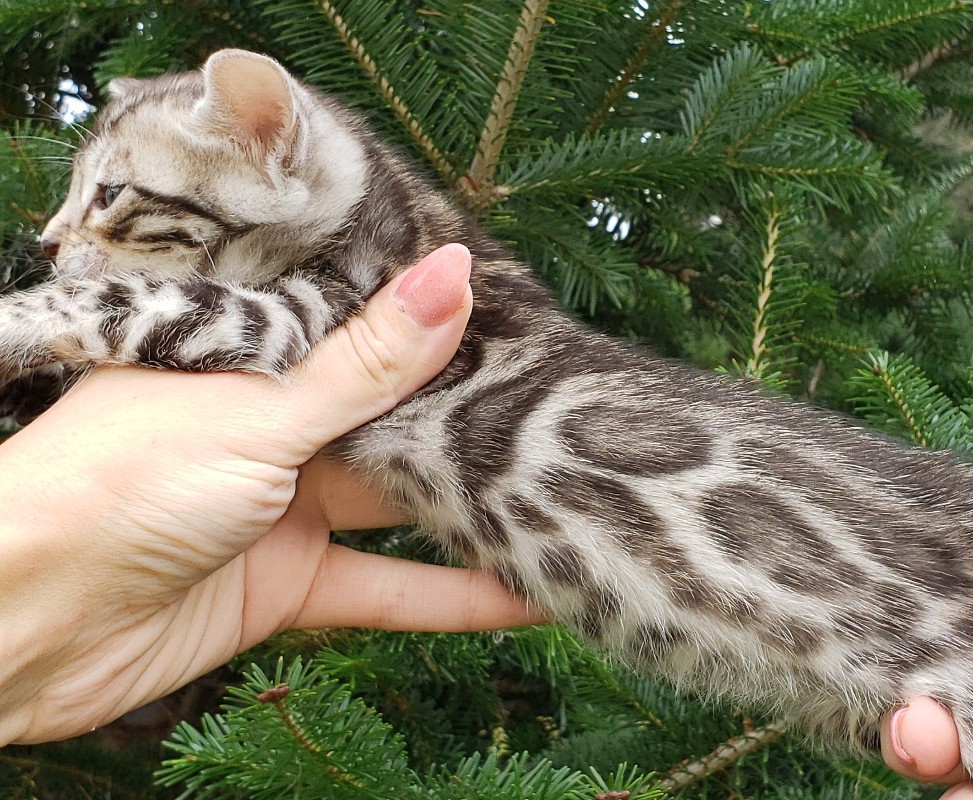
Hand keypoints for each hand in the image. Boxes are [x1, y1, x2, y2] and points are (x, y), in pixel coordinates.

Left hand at [0, 244, 545, 745]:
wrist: (24, 625)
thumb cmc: (119, 483)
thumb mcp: (261, 412)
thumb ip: (368, 361)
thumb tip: (456, 270)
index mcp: (249, 352)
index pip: (359, 319)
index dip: (437, 314)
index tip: (524, 314)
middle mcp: (270, 420)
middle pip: (389, 413)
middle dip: (468, 416)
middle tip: (565, 407)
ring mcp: (281, 503)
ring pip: (395, 503)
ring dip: (469, 509)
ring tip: (564, 495)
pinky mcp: (287, 582)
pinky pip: (383, 586)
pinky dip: (448, 598)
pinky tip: (524, 598)